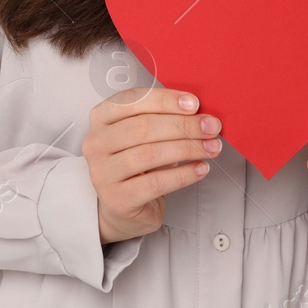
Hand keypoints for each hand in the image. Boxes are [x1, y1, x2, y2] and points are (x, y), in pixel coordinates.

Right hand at [83, 87, 221, 243]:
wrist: (122, 207)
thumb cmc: (136, 165)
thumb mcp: (142, 136)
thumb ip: (161, 118)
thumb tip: (198, 113)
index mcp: (101, 118)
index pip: (132, 100)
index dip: (165, 100)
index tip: (194, 104)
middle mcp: (96, 143)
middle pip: (143, 127)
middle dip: (183, 125)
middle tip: (210, 127)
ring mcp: (103, 172)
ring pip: (150, 154)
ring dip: (187, 149)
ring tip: (211, 148)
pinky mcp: (117, 198)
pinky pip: (156, 183)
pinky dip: (183, 175)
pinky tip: (200, 169)